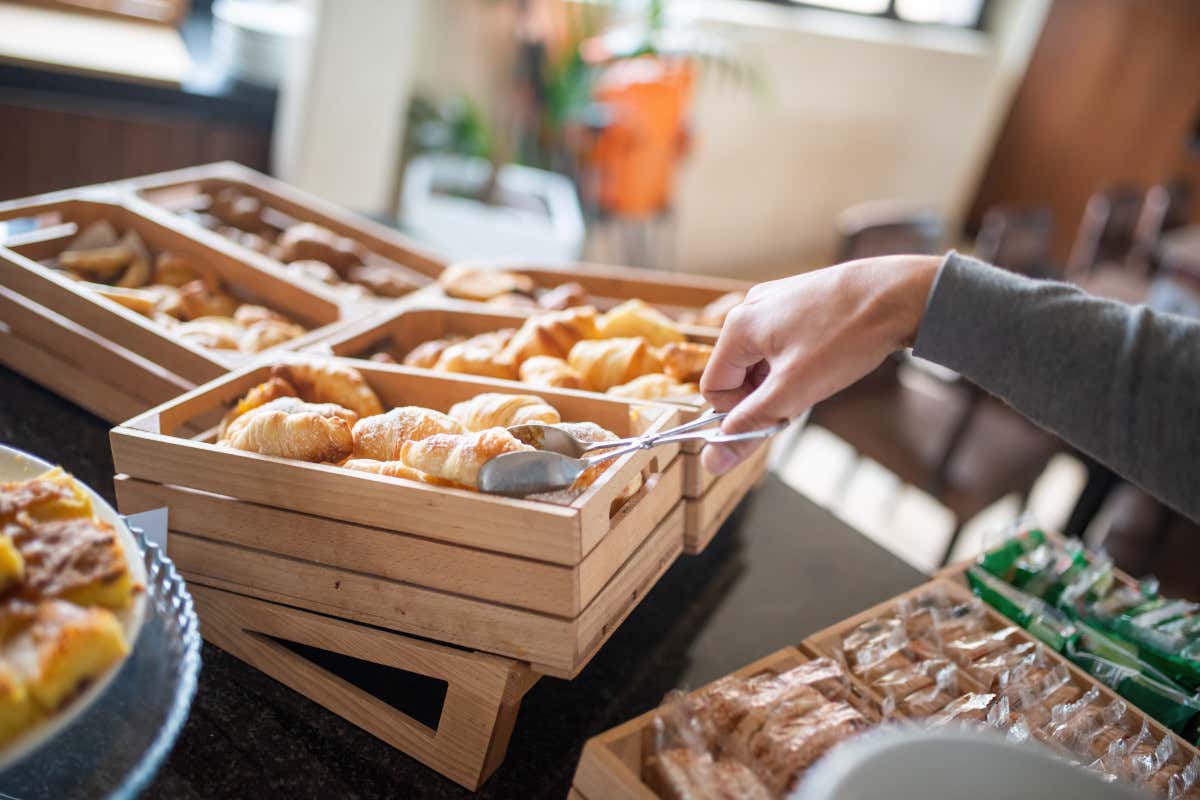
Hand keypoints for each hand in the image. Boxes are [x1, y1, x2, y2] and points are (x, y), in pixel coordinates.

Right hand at [699, 254, 941, 473]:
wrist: (898, 294)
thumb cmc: (846, 337)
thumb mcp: (793, 392)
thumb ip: (751, 425)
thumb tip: (714, 460)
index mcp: (739, 326)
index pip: (714, 387)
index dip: (740, 412)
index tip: (775, 415)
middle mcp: (751, 307)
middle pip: (737, 372)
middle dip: (764, 394)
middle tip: (801, 398)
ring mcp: (776, 300)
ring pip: (762, 359)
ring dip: (782, 379)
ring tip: (818, 377)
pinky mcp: (799, 299)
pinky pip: (782, 342)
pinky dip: (797, 361)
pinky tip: (827, 360)